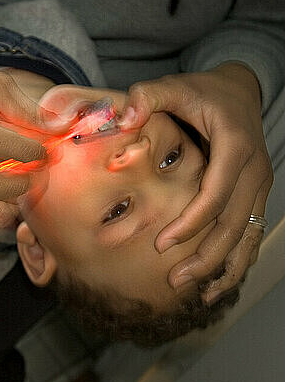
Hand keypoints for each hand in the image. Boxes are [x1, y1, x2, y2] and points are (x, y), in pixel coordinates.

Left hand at [122, 63, 273, 301]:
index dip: (190, 223)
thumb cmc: (202, 93)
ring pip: (248, 234)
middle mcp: (253, 170)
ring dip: (225, 266)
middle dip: (206, 256)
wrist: (239, 91)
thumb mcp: (174, 87)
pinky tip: (219, 283)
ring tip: (199, 294)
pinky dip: (239, 260)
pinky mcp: (257, 194)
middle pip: (234, 224)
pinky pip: (253, 233)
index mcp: (234, 147)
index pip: (215, 195)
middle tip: (175, 280)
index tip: (162, 244)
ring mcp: (259, 185)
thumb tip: (122, 116)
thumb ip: (147, 97)